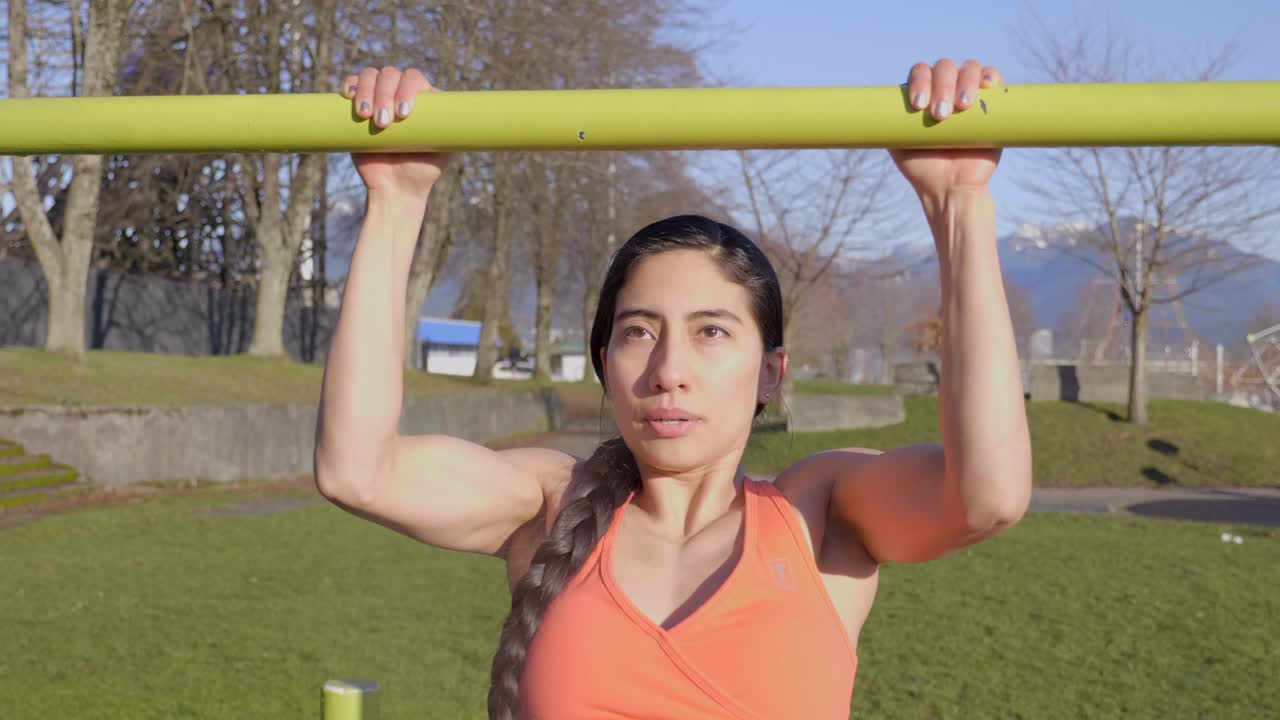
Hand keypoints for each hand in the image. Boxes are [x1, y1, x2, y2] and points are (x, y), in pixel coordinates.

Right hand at [343, 66, 451, 199]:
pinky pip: (352, 84)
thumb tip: (469, 116)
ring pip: (371, 76)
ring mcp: (379, 97)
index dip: (407, 90)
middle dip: (385, 95)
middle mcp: (401, 94)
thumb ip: (452, 131)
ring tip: (365, 117)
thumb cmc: (422, 171)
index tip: (404, 115)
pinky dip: (350, 85)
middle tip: (384, 123)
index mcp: (424, 100)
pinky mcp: (359, 105)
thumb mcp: (444, 150)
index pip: (415, 79)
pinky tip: (349, 96)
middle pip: (391, 75)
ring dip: (366, 91)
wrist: (394, 189)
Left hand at [889, 59, 1003, 199]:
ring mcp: (969, 93)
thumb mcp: (897, 144)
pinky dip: (989, 74)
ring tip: (962, 108)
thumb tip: (869, 107)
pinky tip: (986, 84)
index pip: (920, 72)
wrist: (951, 188)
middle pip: (943, 67)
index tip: (918, 106)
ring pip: (968, 68)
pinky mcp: (992, 102)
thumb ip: (888, 124)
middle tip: (940, 115)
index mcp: (923, 95)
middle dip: (941, 86)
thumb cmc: (922, 168)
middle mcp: (945, 90)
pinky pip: (992, 77)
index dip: (919, 82)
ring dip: (965, 82)